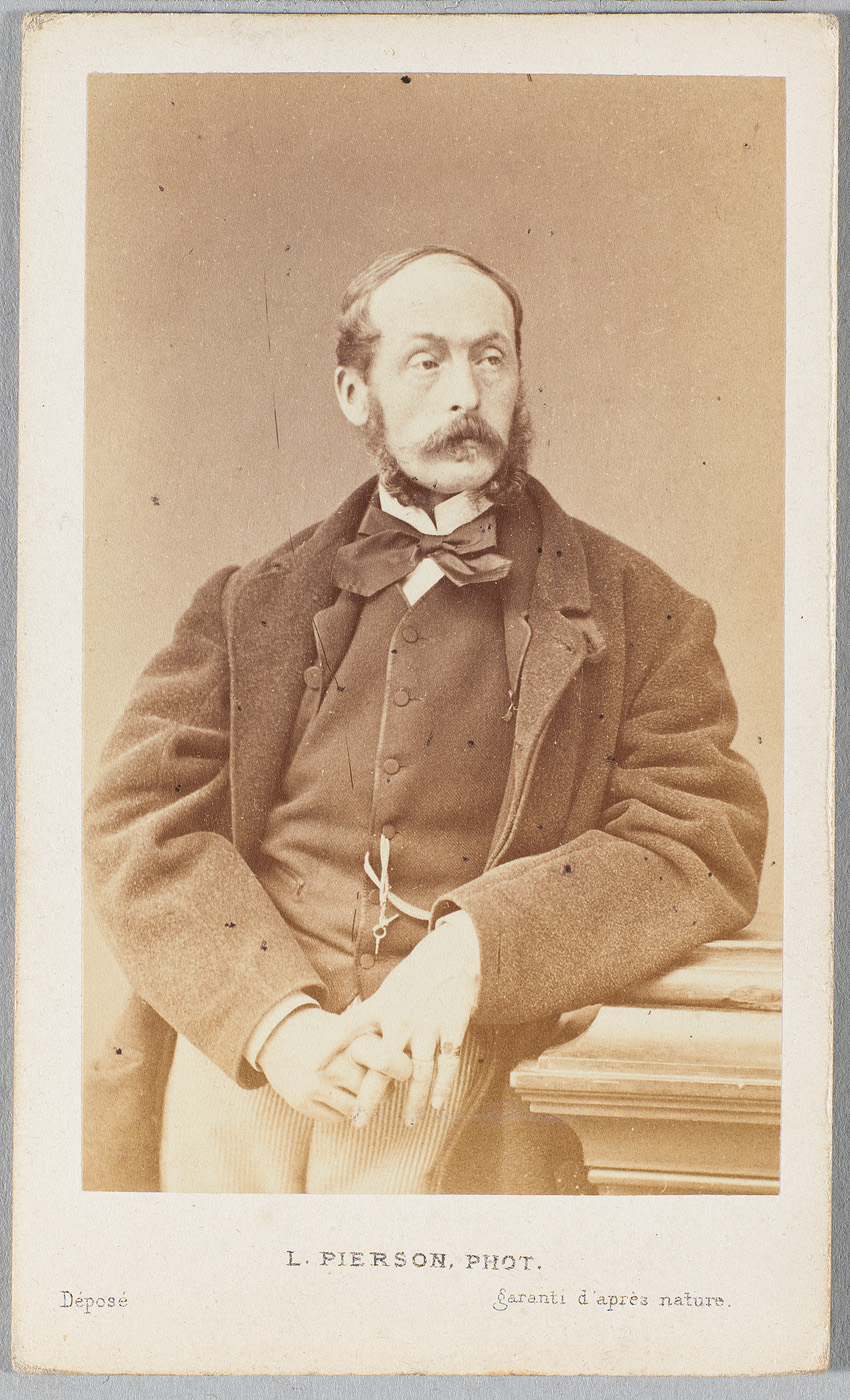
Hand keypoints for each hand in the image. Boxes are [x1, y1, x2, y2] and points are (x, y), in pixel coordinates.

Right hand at [257, 1004, 411, 1123]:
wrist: (277, 1034)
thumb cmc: (327, 1030)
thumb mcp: (352, 1027)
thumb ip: (379, 1043)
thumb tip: (416, 1062)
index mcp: (351, 1041)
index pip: (388, 1062)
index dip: (403, 1068)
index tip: (408, 1070)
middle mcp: (335, 1065)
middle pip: (376, 1092)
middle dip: (385, 1090)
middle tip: (386, 1083)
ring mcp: (318, 1087)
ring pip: (359, 1110)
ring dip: (365, 1102)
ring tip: (360, 1085)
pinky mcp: (304, 1103)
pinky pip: (338, 1117)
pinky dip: (344, 1109)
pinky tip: (339, 1092)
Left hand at [320, 913, 480, 1128]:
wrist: (456, 953)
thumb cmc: (419, 973)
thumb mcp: (390, 988)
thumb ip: (374, 1012)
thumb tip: (352, 1036)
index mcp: (382, 1005)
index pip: (349, 1026)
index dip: (329, 1046)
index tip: (314, 1068)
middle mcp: (401, 1017)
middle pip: (380, 1065)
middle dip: (369, 1097)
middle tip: (358, 1120)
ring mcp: (427, 1025)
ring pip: (417, 1072)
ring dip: (412, 1101)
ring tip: (407, 1121)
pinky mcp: (452, 1028)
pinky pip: (446, 1064)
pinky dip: (443, 1086)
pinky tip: (438, 1104)